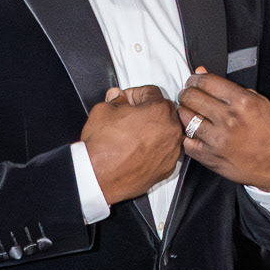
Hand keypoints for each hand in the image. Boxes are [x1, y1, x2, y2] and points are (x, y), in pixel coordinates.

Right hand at [81, 84, 184, 205]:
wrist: (97, 177)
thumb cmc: (102, 147)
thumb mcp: (103, 110)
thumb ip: (116, 100)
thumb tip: (118, 98)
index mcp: (159, 110)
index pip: (151, 92)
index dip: (135, 94)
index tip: (127, 100)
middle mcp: (171, 130)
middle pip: (163, 112)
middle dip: (146, 112)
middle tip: (129, 117)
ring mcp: (171, 151)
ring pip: (166, 133)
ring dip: (153, 131)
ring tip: (133, 136)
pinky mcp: (167, 168)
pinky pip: (164, 152)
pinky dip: (154, 150)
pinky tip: (137, 151)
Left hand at [178, 68, 269, 191]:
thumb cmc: (269, 132)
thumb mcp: (259, 102)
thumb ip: (230, 87)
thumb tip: (202, 73)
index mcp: (242, 102)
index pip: (207, 82)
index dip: (195, 79)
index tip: (193, 81)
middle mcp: (228, 119)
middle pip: (192, 97)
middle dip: (186, 93)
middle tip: (187, 95)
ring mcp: (217, 139)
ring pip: (186, 117)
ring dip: (184, 112)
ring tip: (188, 111)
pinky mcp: (209, 156)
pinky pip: (186, 140)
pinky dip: (186, 134)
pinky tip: (191, 131)